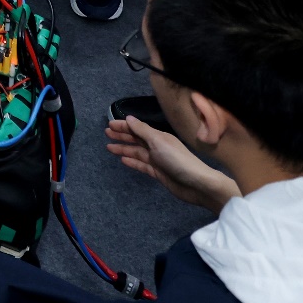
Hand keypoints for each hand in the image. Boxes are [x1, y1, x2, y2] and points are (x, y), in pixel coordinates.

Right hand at [105, 115, 240, 212]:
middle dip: (122, 136)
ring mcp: (157, 160)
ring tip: (109, 148)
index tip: (110, 125)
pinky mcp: (158, 173)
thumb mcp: (158, 142)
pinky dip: (132, 161)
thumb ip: (142, 131)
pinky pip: (141, 165)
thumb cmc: (177, 160)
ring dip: (124, 148)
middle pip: (136, 139)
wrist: (195, 183)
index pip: (137, 128)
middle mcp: (157, 146)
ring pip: (137, 152)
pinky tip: (123, 160)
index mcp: (158, 136)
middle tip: (106, 134)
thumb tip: (129, 118)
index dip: (124, 126)